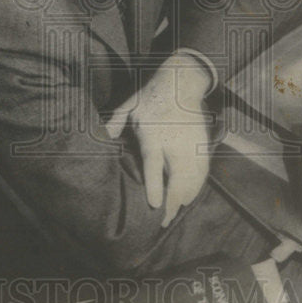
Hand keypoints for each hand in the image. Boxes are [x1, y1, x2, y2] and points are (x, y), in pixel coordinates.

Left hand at [105, 52, 211, 226]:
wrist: (181, 82)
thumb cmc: (150, 96)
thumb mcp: (128, 106)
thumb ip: (114, 124)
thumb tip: (99, 140)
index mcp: (153, 132)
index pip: (154, 162)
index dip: (156, 184)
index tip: (155, 204)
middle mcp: (174, 141)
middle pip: (178, 176)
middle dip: (173, 200)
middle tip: (164, 220)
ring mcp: (190, 143)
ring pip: (193, 177)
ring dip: (185, 198)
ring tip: (174, 214)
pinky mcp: (201, 143)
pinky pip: (203, 170)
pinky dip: (197, 186)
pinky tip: (188, 198)